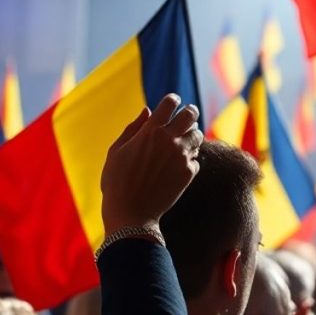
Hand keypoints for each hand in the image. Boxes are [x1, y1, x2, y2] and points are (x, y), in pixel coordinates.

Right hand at [101, 94, 203, 234]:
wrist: (131, 214)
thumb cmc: (117, 183)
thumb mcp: (117, 151)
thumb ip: (133, 128)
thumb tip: (147, 110)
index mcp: (150, 131)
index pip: (170, 103)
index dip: (172, 100)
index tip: (172, 103)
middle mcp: (169, 140)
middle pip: (190, 114)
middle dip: (189, 112)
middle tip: (186, 116)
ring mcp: (181, 156)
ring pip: (198, 135)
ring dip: (191, 136)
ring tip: (183, 142)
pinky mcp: (188, 173)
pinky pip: (196, 159)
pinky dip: (190, 159)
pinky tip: (180, 164)